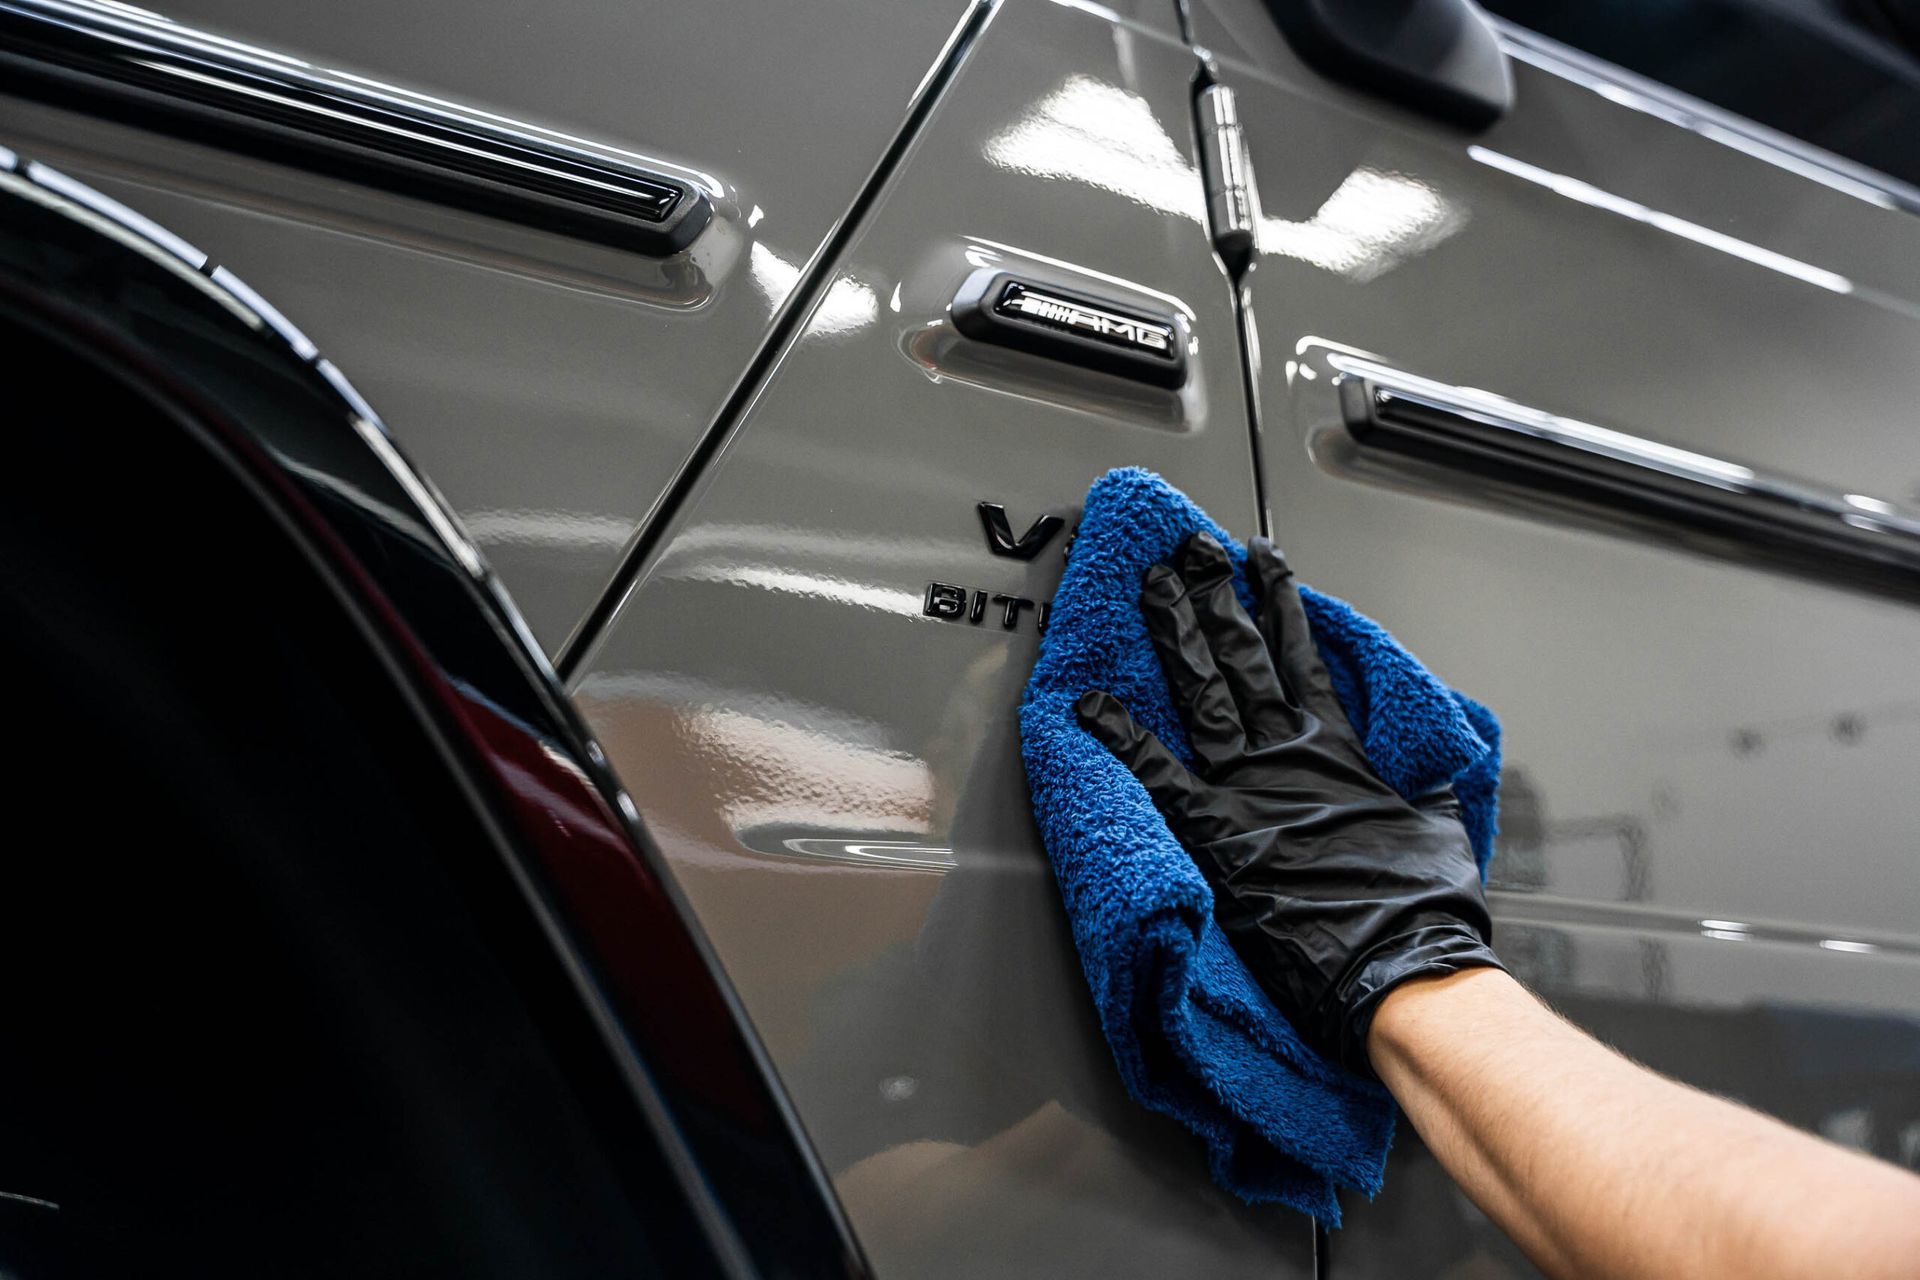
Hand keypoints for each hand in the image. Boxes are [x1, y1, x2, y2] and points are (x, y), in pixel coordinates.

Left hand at [1075, 531, 1501, 1075]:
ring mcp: (1250, 789)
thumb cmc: (1425, 912)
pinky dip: (1122, 736)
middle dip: (1216, 599)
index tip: (1263, 563)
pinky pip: (1156, 773)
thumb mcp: (1441, 829)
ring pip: (1204, 693)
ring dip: (1176, 637)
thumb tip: (1442, 768)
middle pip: (1245, 659)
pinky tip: (1089, 704)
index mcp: (1342, 753)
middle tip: (1191, 551)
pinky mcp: (1217, 833)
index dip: (1282, 605)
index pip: (1304, 658)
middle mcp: (1290, 756)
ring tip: (1151, 588)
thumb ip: (1426, 788)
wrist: (1403, 967)